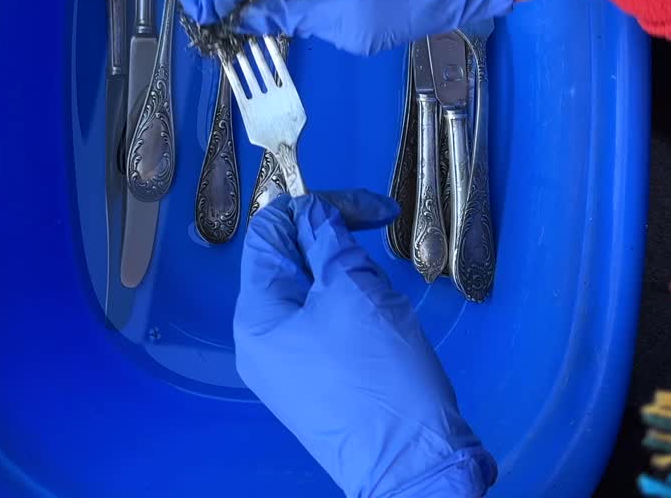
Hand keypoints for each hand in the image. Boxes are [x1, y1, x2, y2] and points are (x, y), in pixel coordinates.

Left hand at [235, 191, 495, 496]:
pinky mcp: (315, 383)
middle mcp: (259, 339)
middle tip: (381, 250)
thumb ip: (328, 240)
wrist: (414, 464)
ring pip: (312, 293)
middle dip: (335, 244)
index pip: (269, 232)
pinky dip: (353, 310)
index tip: (370, 209)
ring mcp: (285, 366)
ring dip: (350, 278)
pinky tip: (383, 325)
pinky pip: (324, 326)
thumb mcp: (356, 290)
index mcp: (256, 313)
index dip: (315, 206)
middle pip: (288, 262)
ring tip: (387, 302)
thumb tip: (312, 213)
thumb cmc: (382, 374)